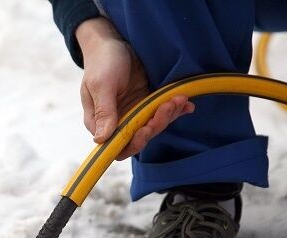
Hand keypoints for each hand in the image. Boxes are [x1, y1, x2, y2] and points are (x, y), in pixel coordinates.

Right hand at [76, 18, 194, 159]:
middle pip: (139, 138)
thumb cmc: (102, 61)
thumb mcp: (101, 84)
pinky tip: (187, 105)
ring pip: (153, 126)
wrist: (114, 41)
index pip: (116, 146)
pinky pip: (161, 113)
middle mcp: (116, 122)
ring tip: (179, 99)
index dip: (133, 142)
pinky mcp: (146, 104)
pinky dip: (175, 110)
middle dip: (156, 124)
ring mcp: (133, 114)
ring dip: (168, 115)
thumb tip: (101, 139)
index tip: (146, 128)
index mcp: (99, 122)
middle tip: (168, 105)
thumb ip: (104, 111)